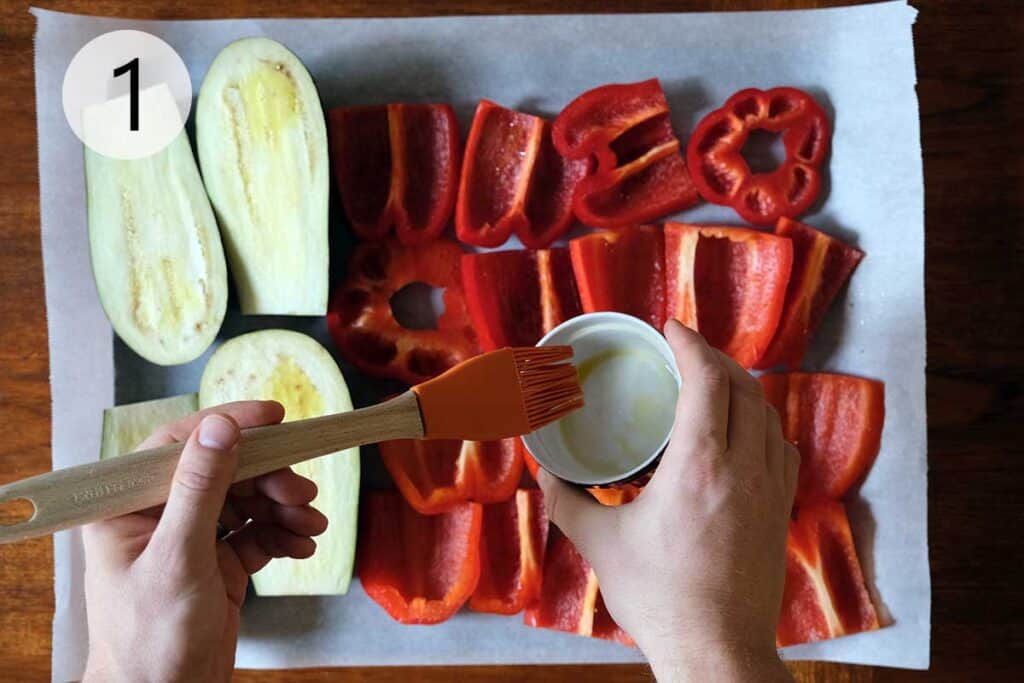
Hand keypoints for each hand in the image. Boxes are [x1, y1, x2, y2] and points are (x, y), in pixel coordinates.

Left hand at [82, 401, 327, 682]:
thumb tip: (220, 427)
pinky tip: (302, 545)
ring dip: (283, 507)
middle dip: (269, 478)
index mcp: (130, 507)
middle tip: (303, 489)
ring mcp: (192, 540)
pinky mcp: (219, 564)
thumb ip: (200, 489)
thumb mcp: (179, 557)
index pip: (181, 445)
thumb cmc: (152, 639)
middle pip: (225, 472)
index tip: (275, 417)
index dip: (228, 425)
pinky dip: (282, 534)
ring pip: (247, 501)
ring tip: (311, 524)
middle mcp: (160, 516)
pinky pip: (257, 533)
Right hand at [537, 321, 798, 682]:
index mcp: (700, 465)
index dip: (691, 344)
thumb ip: (567, 502)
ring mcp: (770, 489)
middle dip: (714, 359)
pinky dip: (763, 424)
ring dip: (741, 388)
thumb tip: (543, 472)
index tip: (671, 328)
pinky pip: (781, 447)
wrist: (717, 648)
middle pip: (743, 387)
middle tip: (684, 352)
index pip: (707, 381)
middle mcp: (744, 467)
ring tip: (711, 384)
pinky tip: (743, 434)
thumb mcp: (600, 545)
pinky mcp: (781, 512)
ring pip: (768, 414)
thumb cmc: (659, 597)